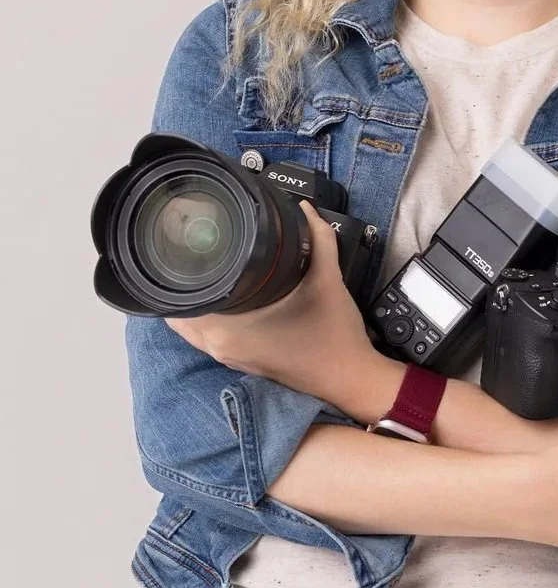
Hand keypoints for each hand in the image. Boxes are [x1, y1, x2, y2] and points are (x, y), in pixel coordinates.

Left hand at [164, 200, 375, 398]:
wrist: (350, 378)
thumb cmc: (334, 334)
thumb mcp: (328, 279)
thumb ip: (317, 238)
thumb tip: (304, 209)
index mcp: (229, 327)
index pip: (179, 299)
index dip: (177, 270)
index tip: (185, 247)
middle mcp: (221, 346)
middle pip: (179, 311)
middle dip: (185, 283)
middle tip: (199, 253)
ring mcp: (230, 358)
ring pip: (192, 327)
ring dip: (196, 302)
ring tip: (210, 272)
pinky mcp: (241, 363)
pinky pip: (209, 338)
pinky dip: (210, 319)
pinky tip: (229, 299)